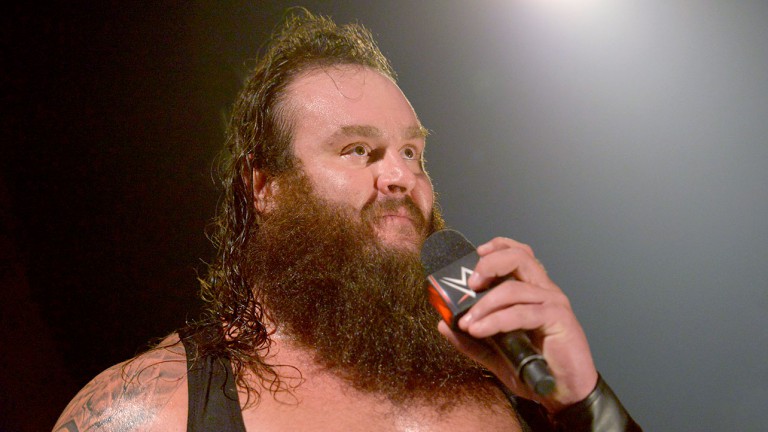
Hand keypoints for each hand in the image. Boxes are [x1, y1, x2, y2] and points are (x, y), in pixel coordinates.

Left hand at [437, 237, 598, 411]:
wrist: (564, 392)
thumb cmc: (536, 367)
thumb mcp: (495, 354)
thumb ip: (471, 339)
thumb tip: (444, 324)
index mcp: (533, 290)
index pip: (519, 253)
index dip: (498, 246)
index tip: (475, 253)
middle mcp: (544, 290)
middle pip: (519, 258)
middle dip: (489, 265)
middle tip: (469, 285)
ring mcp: (553, 302)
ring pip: (515, 288)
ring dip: (484, 304)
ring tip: (467, 322)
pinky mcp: (559, 319)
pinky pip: (521, 313)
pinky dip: (496, 320)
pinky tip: (480, 330)